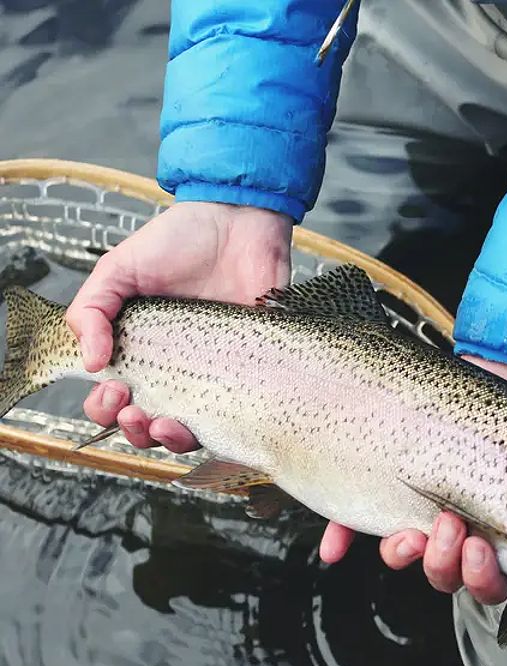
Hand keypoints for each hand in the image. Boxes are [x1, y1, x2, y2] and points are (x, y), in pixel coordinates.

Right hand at [66, 201, 292, 449]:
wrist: (239, 222)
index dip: (105, 409)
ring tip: (162, 423)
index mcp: (139, 350)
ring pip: (190, 430)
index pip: (113, 399)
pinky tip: (206, 417)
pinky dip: (219, 427)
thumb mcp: (119, 268)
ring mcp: (215, 373)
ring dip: (169, 439)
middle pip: (147, 425)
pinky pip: (238, 414)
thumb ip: (92, 310)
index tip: (113, 389)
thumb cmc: (179, 241)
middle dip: (132, 430)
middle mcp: (175, 368)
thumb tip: (91, 363)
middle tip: (133, 408)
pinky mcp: (252, 370)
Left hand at [320, 356, 506, 606]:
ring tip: (410, 526)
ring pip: (409, 554)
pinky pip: (360, 521)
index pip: (503, 580)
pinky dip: (345, 536)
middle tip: (450, 530)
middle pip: (452, 576)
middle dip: (445, 566)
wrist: (505, 353)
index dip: (486, 582)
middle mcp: (472, 525)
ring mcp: (430, 506)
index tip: (481, 554)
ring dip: (406, 554)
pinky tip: (336, 545)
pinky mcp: (392, 482)